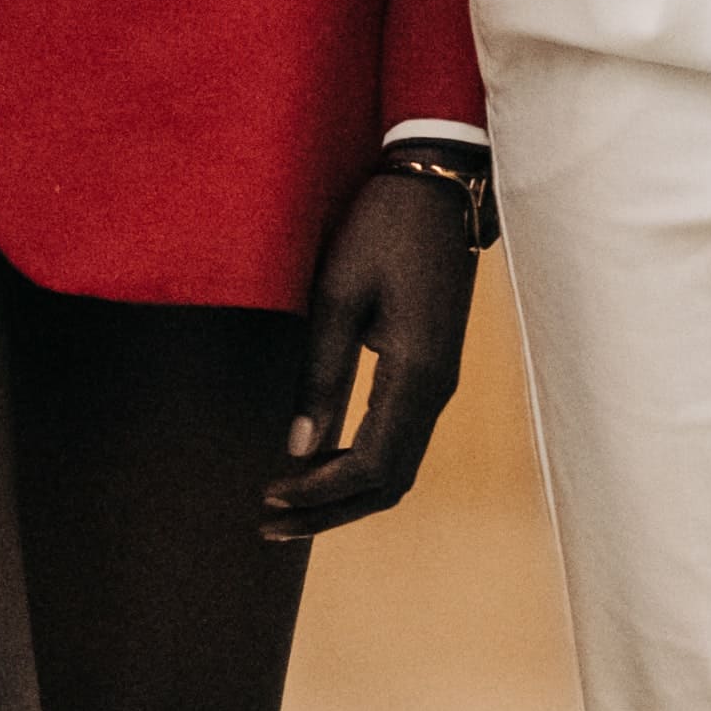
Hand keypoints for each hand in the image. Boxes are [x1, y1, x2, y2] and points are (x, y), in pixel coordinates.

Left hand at [258, 167, 475, 543]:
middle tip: (269, 524)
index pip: (372, 466)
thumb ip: (321, 373)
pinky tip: (323, 462)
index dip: (320, 494)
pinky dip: (363, 465)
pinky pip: (401, 439)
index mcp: (418, 375)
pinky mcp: (432, 369)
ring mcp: (440, 382)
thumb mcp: (340, 294)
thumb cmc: (385, 229)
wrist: (440, 186)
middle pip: (389, 482)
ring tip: (290, 505)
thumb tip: (298, 448)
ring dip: (346, 493)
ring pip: (397, 467)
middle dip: (330, 510)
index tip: (269, 498)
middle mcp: (438, 390)